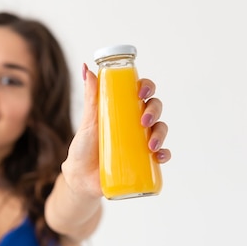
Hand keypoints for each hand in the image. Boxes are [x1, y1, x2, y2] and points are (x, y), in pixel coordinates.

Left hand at [61, 64, 170, 196]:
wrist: (81, 178)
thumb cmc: (84, 147)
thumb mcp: (88, 121)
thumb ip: (90, 97)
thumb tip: (86, 68)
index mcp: (124, 109)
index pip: (142, 91)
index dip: (147, 87)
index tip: (140, 92)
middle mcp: (136, 123)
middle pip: (155, 108)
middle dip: (155, 110)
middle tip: (144, 120)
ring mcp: (142, 141)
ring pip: (161, 129)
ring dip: (161, 133)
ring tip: (151, 144)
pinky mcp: (144, 160)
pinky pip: (162, 154)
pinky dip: (165, 154)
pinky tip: (160, 156)